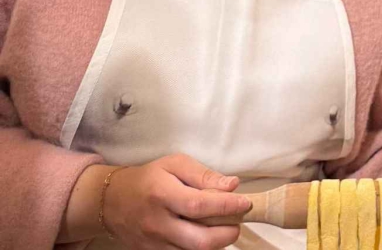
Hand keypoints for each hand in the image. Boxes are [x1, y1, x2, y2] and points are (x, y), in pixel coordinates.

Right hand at [100, 155, 250, 249]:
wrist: (112, 201)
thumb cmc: (149, 179)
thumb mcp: (175, 164)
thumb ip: (204, 175)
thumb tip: (232, 185)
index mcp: (162, 195)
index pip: (200, 206)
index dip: (227, 206)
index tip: (245, 203)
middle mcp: (158, 223)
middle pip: (200, 240)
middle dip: (227, 233)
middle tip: (236, 220)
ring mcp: (154, 243)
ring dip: (216, 242)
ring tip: (221, 226)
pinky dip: (201, 248)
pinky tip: (205, 234)